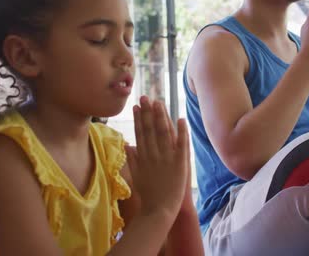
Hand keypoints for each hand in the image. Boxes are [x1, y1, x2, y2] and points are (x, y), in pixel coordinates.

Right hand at [127, 96, 189, 220]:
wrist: (159, 211)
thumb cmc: (148, 194)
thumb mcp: (136, 175)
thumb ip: (132, 159)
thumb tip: (127, 144)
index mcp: (143, 157)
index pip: (140, 133)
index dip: (139, 118)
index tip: (137, 105)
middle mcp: (153, 155)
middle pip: (150, 129)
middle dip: (148, 112)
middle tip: (147, 97)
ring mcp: (166, 159)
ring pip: (163, 134)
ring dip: (162, 117)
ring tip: (160, 103)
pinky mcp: (179, 164)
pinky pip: (181, 145)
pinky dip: (181, 132)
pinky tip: (180, 119)